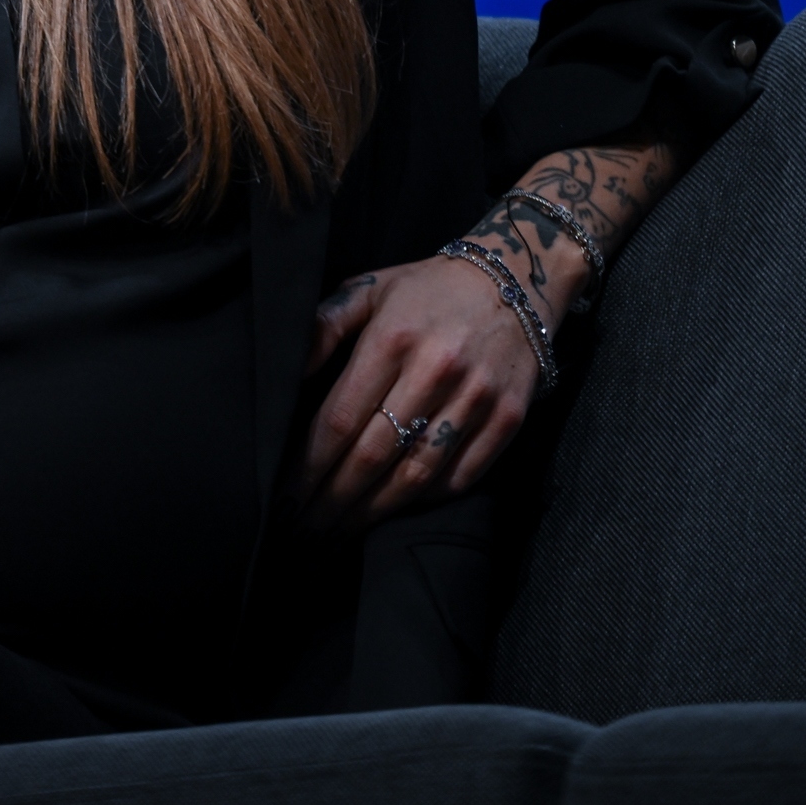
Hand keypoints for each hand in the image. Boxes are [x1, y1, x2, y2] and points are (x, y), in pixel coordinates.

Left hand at [291, 254, 540, 529]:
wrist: (517, 277)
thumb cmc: (427, 289)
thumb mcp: (368, 290)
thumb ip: (323, 326)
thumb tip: (288, 372)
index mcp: (392, 338)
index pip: (340, 418)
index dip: (311, 463)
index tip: (288, 491)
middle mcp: (436, 370)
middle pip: (374, 454)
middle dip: (335, 496)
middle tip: (308, 525)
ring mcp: (477, 397)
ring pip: (418, 473)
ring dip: (376, 509)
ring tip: (345, 527)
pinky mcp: (510, 417)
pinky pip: (462, 475)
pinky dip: (426, 499)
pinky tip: (397, 508)